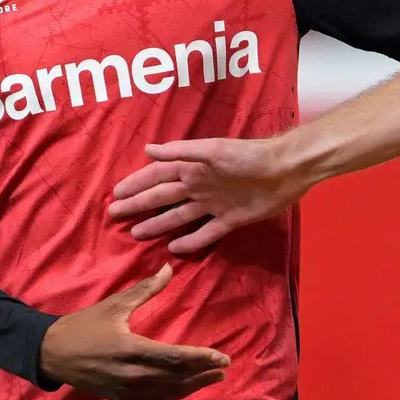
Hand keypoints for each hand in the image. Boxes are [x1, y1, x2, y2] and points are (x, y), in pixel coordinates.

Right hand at [39, 264, 229, 399]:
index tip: (221, 356)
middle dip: (203, 373)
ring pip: (167, 393)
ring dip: (193, 386)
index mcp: (130, 349)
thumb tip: (169, 269)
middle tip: (225, 367)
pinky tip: (186, 388)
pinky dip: (174, 394)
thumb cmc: (84, 325)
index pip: (173, 357)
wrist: (52, 353)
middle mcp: (131, 374)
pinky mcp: (121, 398)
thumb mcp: (114, 305)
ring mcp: (126, 390)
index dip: (200, 358)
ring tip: (213, 378)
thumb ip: (145, 290)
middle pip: (176, 378)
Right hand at [107, 138, 305, 253]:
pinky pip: (205, 233)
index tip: (115, 194)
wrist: (284, 170)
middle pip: (162, 197)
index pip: (157, 176)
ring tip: (136, 233)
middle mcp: (199, 186)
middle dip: (139, 204)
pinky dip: (190, 241)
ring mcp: (213, 204)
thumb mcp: (213, 150)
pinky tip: (174, 249)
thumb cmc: (248, 156)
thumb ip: (181, 152)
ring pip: (179, 216)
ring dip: (158, 224)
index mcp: (193, 168)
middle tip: (115, 214)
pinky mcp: (230, 220)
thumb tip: (148, 150)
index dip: (136, 185)